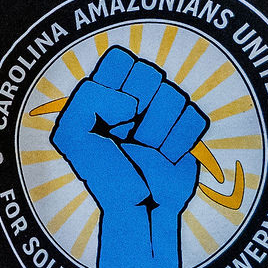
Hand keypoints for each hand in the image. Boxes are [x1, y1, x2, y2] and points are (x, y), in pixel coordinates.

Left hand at [50, 46, 208, 267]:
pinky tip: (164, 156)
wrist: (137, 209)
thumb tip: (132, 101)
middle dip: (137, 112)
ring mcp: (164, 110)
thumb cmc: (103, 174)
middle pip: (150, 73)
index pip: (120, 59)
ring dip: (156, 132)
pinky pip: (194, 117)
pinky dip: (178, 142)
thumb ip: (89, 99)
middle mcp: (138, 94)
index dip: (116, 85)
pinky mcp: (187, 128)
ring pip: (174, 96)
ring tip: (144, 150)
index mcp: (108, 90)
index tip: (107, 119)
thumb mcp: (73, 135)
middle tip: (126, 136)